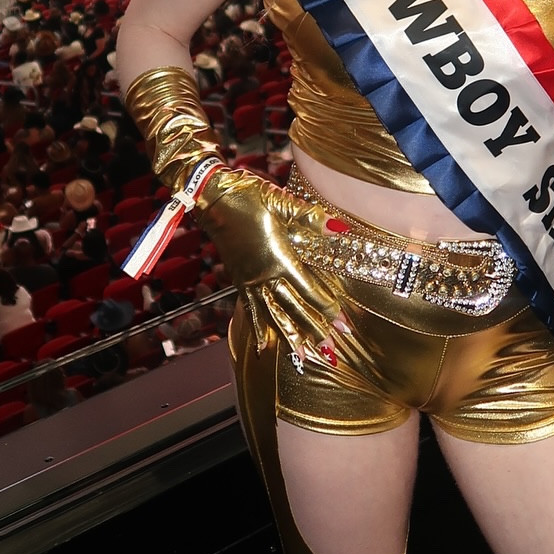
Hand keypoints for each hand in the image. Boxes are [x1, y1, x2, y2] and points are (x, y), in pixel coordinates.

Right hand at [200, 170, 350, 371]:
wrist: (210, 196)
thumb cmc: (248, 196)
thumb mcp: (282, 202)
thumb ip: (312, 218)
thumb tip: (340, 227)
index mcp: (278, 258)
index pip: (308, 290)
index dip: (327, 308)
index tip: (342, 323)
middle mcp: (263, 276)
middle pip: (293, 309)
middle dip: (313, 331)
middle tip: (331, 351)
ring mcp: (249, 280)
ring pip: (273, 315)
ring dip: (290, 336)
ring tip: (304, 357)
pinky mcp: (239, 280)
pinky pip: (251, 309)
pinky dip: (259, 329)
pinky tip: (264, 347)